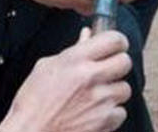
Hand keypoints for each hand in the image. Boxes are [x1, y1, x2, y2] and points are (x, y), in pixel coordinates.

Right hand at [0, 28, 132, 131]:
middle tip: (108, 68)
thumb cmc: (33, 101)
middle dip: (118, 63)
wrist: (31, 131)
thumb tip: (87, 36)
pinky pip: (120, 112)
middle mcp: (91, 77)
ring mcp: (100, 100)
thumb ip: (73, 50)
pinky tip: (95, 111)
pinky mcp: (105, 121)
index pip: (114, 40)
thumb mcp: (46, 67)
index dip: (118, 41)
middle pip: (126, 62)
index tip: (116, 44)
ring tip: (97, 94)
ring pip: (125, 88)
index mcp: (75, 59)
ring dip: (114, 90)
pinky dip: (111, 112)